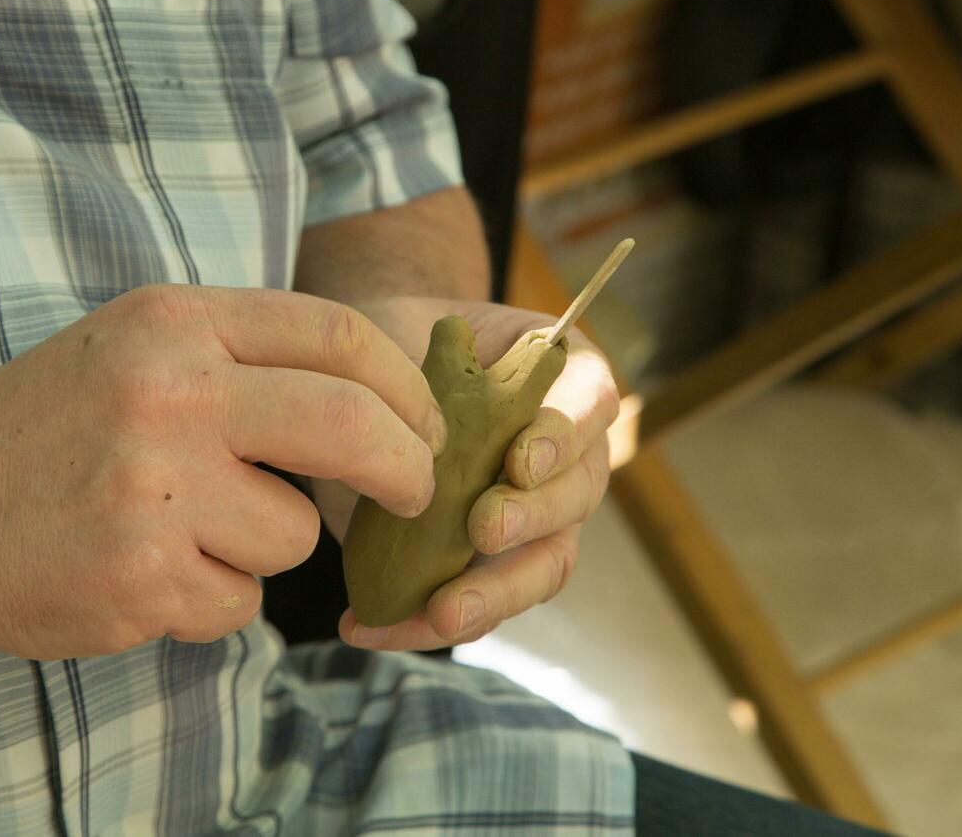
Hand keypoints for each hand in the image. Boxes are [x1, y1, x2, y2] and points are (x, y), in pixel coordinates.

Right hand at [0, 284, 446, 659]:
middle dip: (406, 469)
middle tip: (413, 491)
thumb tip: (375, 395)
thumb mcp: (134, 346)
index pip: (338, 334)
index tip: (424, 424)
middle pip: (352, 428)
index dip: (404, 386)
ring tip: (185, 530)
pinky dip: (212, 595)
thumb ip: (240, 355)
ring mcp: (156, 490)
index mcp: (174, 324)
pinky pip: (239, 599)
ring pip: (294, 533)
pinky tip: (148, 569)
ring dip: (265, 544)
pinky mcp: (144, 577)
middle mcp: (170, 396)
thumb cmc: (44, 427)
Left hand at [321, 296, 617, 651]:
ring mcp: (536, 521)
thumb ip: (444, 361)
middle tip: (484, 529)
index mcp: (567, 385)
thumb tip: (420, 414)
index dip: (562, 437)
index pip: (589, 405)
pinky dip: (426, 623)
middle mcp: (567, 460)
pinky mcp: (488, 567)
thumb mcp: (430, 335)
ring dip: (494, 597)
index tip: (520, 459)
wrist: (372, 381)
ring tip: (440, 613)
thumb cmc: (415, 346)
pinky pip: (479, 604)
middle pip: (575, 499)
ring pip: (541, 568)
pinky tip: (373, 626)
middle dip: (532, 519)